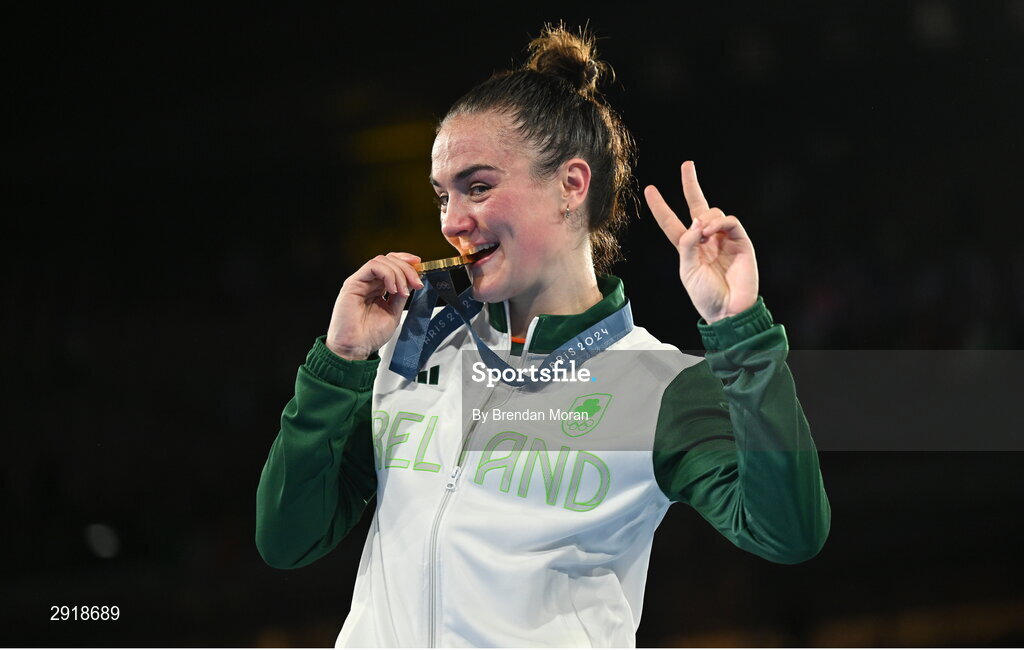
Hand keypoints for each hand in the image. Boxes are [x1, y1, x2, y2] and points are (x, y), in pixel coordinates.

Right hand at [326, 252, 423, 359]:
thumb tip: (412, 281)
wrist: (355, 348)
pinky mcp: (353, 283)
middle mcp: (369, 282)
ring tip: (402, 291)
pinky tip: (392, 289)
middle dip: (407, 269)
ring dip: (398, 273)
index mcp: (378, 288)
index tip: (420, 266)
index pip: (392, 265)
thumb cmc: (369, 336)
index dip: (406, 262)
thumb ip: (401, 296)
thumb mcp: (393, 312)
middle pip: (389, 260)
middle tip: (417, 283)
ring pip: (382, 261)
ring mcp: (360, 281)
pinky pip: (372, 266)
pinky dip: (387, 274)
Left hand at [644, 161, 757, 322]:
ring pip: (713, 213)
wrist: (729, 311)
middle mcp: (706, 240)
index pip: (672, 222)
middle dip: (691, 184)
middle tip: (686, 164)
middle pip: (697, 206)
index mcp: (688, 248)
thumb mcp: (687, 270)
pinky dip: (719, 222)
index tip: (650, 190)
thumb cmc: (706, 295)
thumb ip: (687, 243)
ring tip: (702, 233)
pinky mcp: (741, 242)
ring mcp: (724, 239)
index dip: (661, 207)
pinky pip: (729, 221)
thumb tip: (696, 220)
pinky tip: (711, 231)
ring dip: (705, 218)